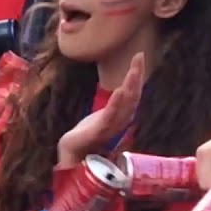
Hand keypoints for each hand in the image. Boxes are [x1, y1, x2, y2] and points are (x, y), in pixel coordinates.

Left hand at [56, 53, 144, 167]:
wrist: (70, 154)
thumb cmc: (85, 139)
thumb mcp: (99, 121)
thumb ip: (110, 113)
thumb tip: (119, 94)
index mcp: (119, 117)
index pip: (132, 95)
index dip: (137, 78)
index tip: (139, 59)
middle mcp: (118, 122)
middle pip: (132, 96)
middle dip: (136, 75)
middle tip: (140, 56)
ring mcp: (109, 128)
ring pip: (124, 104)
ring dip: (130, 85)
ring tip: (134, 69)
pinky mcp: (98, 132)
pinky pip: (110, 116)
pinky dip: (116, 103)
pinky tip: (120, 91)